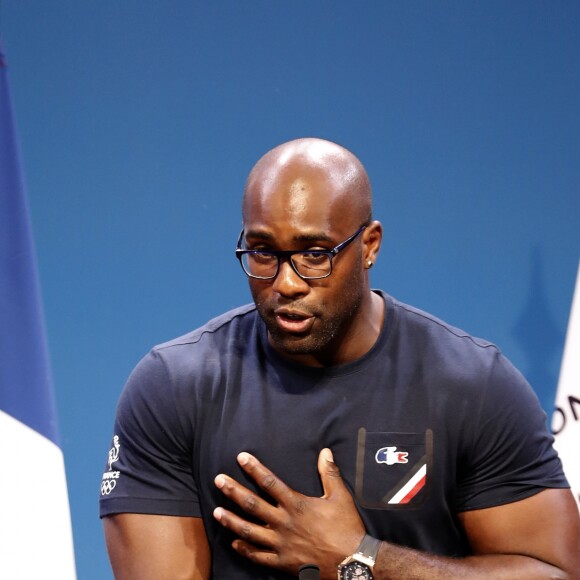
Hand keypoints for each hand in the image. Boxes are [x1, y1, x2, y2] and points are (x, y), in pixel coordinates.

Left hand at [213, 448, 365, 578]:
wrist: (352, 563)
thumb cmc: (346, 528)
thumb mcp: (340, 496)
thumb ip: (329, 473)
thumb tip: (325, 451)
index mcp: (296, 504)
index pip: (269, 482)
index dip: (254, 468)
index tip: (241, 458)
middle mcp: (284, 522)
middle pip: (253, 504)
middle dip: (233, 491)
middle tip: (218, 480)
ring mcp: (281, 544)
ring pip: (250, 531)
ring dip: (231, 520)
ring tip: (216, 512)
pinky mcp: (282, 562)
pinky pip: (259, 556)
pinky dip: (245, 549)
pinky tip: (234, 543)